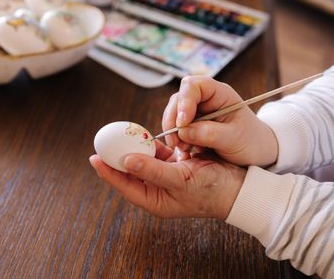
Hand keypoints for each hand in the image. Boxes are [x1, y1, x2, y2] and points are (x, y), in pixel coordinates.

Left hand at [89, 141, 245, 219]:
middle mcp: (157, 188)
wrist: (239, 186)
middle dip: (118, 156)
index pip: (124, 185)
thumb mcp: (180, 180)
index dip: (108, 172)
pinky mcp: (175, 163)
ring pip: (143, 158)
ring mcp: (165, 175)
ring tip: (122, 134)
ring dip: (135, 146)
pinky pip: (157, 150)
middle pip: (130, 171)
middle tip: (105, 141)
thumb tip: (125, 161)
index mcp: (154, 199)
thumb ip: (152, 170)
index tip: (94, 157)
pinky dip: (151, 141)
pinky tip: (144, 133)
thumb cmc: (212, 190)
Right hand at [163, 76, 277, 166]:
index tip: (182, 124)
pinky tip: (185, 151)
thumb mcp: (233, 139)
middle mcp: (205, 99)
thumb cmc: (251, 141)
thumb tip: (183, 131)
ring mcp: (196, 112)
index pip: (193, 86)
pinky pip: (176, 129)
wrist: (257, 153)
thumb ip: (209, 134)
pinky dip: (176, 140)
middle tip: (176, 142)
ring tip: (184, 149)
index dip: (184, 102)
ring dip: (173, 132)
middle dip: (173, 120)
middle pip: (178, 100)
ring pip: (174, 115)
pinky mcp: (191, 125)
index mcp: (219, 93)